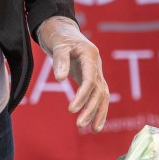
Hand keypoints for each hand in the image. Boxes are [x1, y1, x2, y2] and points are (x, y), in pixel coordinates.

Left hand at [36, 15, 109, 132]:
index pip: (90, 81)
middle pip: (99, 91)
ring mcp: (95, 71)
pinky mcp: (90, 77)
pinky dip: (97, 109)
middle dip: (91, 109)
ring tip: (92, 130)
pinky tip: (95, 124)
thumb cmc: (59, 35)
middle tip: (80, 125)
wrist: (61, 28)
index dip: (82, 97)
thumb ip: (60, 60)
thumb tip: (60, 78)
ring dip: (97, 112)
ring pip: (101, 95)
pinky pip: (97, 95)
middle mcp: (96, 65)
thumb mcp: (57, 44)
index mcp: (90, 56)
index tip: (72, 110)